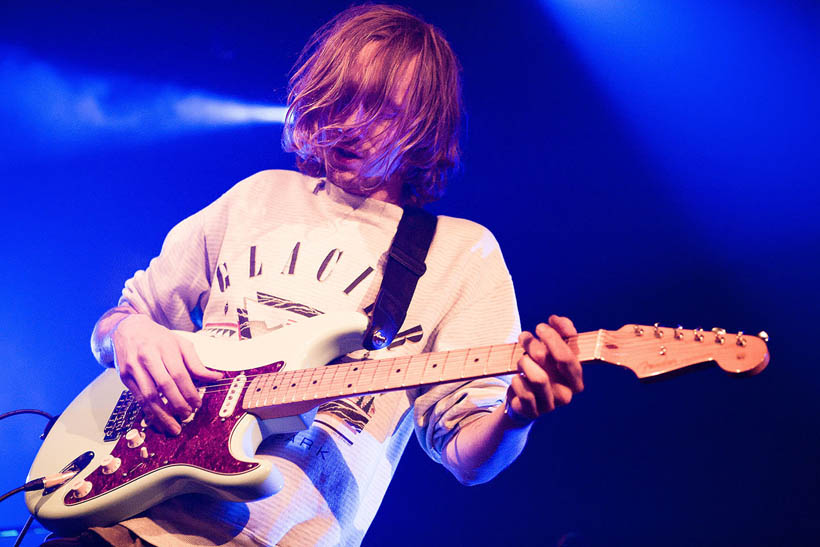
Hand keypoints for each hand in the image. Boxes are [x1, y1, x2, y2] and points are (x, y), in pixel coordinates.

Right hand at [111, 314, 222, 434]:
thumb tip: (215, 377)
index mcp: (164, 347)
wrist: (126, 329)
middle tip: (188, 415)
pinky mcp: (124, 377)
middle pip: (164, 385)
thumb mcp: (180, 343)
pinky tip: (159, 420)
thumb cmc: (156, 337)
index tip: (197, 404)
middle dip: (177, 404)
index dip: (189, 391)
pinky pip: (138, 399)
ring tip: (174, 426)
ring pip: (148, 396)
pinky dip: (149, 412)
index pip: (179, 373)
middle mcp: (147, 357)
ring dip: (162, 415)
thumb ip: (196, 362)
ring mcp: (133, 368)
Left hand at [506, 315, 583, 423]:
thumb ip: (559, 332)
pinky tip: (517, 378)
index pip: (569, 356)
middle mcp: (567, 393)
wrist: (522, 397)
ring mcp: (551, 405)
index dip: (554, 339)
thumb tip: (556, 319)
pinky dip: (517, 381)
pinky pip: (524, 393)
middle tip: (525, 338)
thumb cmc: (539, 369)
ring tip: (521, 360)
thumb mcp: (549, 350)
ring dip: (525, 363)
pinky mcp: (534, 412)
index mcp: (576, 377)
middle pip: (554, 365)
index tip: (541, 326)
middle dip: (539, 345)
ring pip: (538, 378)